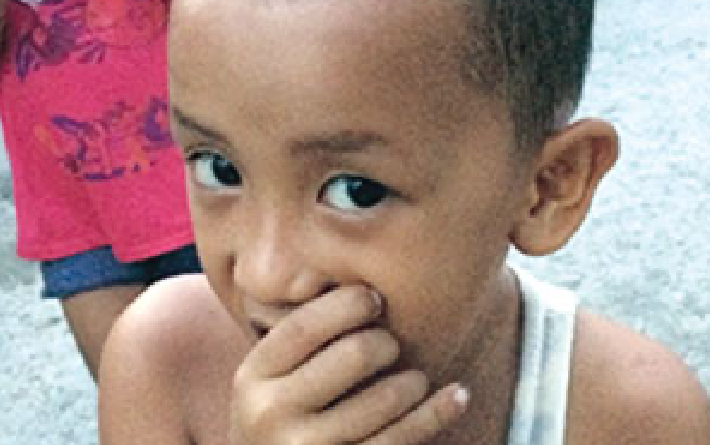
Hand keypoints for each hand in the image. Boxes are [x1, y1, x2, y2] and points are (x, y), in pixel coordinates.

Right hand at [230, 286, 468, 444]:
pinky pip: (403, 438)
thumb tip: (358, 280)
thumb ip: (298, 339)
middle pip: (352, 355)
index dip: (347, 304)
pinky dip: (437, 412)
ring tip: (415, 377)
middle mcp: (270, 414)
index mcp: (252, 376)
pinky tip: (457, 394)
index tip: (373, 297)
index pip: (305, 325)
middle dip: (385, 342)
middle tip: (391, 344)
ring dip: (412, 380)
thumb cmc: (281, 415)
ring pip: (384, 399)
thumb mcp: (269, 378)